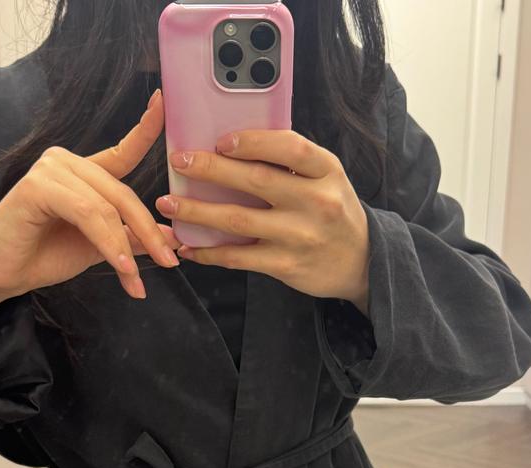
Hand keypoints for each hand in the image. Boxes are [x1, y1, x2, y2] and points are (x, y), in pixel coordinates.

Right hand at [0, 89, 179, 304]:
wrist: (1, 275)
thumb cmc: (42, 256)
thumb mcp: (99, 247)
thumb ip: (130, 238)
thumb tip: (171, 238)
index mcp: (82, 172)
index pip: (121, 152)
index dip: (144, 129)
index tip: (164, 102)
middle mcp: (65, 162)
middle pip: (122, 194)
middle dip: (148, 232)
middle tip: (169, 261)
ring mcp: (50, 169)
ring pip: (106, 207)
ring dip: (125, 247)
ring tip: (135, 278)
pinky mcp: (37, 186)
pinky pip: (86, 213)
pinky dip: (107, 241)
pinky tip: (119, 266)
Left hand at [155, 129, 370, 310]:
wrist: (361, 261)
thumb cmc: (333, 212)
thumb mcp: (327, 178)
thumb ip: (291, 163)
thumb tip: (235, 144)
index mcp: (326, 170)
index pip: (290, 147)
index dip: (253, 141)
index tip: (221, 140)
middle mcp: (316, 201)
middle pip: (256, 180)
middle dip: (211, 170)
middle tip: (179, 162)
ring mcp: (300, 236)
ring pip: (239, 220)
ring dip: (198, 212)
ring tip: (169, 204)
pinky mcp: (286, 265)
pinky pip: (239, 257)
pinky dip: (209, 252)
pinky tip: (189, 247)